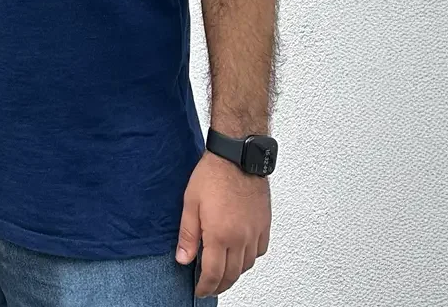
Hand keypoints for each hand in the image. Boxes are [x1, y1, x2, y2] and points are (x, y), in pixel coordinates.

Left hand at [176, 151, 270, 296]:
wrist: (238, 156)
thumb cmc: (213, 174)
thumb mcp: (190, 203)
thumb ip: (188, 235)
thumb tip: (183, 259)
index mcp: (220, 235)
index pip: (214, 274)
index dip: (205, 287)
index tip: (199, 291)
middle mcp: (241, 238)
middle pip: (232, 275)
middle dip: (219, 285)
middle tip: (209, 286)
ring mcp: (255, 232)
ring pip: (247, 265)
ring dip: (235, 273)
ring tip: (223, 272)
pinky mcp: (264, 224)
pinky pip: (260, 251)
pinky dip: (250, 258)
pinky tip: (241, 254)